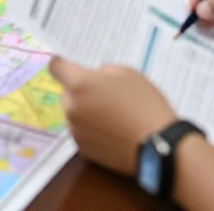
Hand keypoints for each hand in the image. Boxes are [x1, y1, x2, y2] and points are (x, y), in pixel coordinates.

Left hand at [48, 57, 177, 175]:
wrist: (156, 144)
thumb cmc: (144, 103)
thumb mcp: (127, 74)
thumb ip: (103, 73)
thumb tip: (94, 79)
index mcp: (80, 84)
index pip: (56, 68)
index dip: (60, 64)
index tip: (63, 63)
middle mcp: (71, 107)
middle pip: (67, 93)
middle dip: (79, 91)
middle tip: (103, 94)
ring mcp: (75, 130)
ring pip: (74, 113)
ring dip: (85, 111)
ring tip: (111, 116)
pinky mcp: (83, 149)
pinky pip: (81, 132)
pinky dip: (91, 129)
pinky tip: (112, 131)